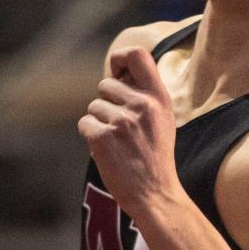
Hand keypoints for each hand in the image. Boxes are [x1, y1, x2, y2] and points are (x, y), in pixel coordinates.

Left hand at [77, 47, 180, 217]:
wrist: (155, 194)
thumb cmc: (156, 157)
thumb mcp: (164, 119)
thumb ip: (145, 95)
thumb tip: (119, 75)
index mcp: (159, 97)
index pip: (137, 55)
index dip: (120, 58)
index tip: (118, 72)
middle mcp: (141, 104)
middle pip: (106, 84)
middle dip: (107, 103)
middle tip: (122, 128)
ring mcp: (121, 121)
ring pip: (93, 106)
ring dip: (99, 122)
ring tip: (118, 143)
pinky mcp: (102, 137)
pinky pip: (84, 123)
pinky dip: (91, 136)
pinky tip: (107, 151)